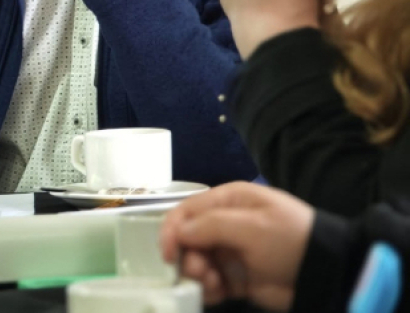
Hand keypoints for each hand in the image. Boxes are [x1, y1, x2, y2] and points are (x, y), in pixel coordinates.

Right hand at [159, 182, 314, 310]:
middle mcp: (226, 224)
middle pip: (188, 239)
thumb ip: (211, 226)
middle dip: (187, 257)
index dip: (171, 230)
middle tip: (200, 272)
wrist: (327, 273)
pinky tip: (217, 294)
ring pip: (196, 262)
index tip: (168, 254)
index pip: (187, 211)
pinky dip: (208, 290)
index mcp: (229, 201)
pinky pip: (211, 283)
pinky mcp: (238, 278)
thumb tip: (178, 233)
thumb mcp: (252, 226)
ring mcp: (231, 252)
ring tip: (214, 285)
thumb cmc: (290, 240)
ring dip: (198, 275)